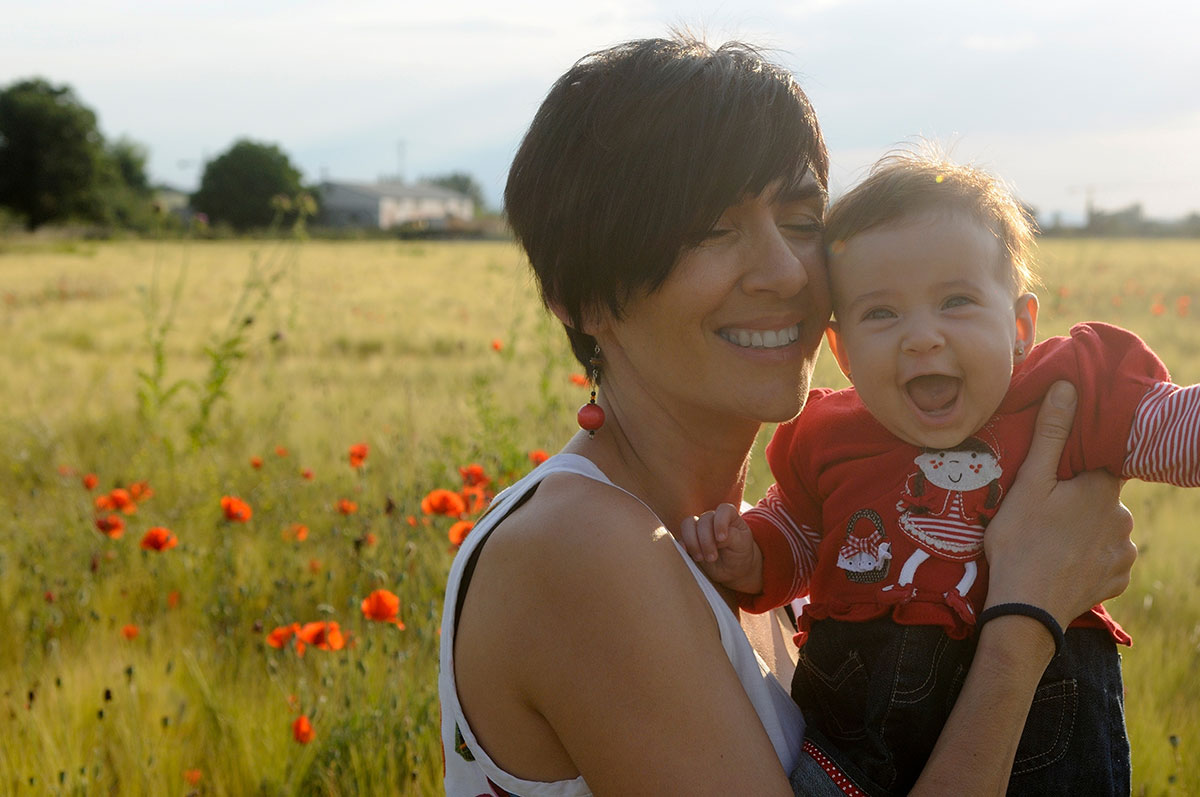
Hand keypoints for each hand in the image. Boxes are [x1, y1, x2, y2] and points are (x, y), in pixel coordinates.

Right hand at [676, 503, 763, 593]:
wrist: (733, 568)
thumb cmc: (740, 552)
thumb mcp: (742, 544)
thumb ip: (732, 536)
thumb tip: (717, 537)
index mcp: (729, 516)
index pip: (723, 510)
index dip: (720, 522)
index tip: (722, 539)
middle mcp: (713, 519)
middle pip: (704, 520)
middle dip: (706, 540)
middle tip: (712, 558)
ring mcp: (699, 528)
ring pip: (688, 524)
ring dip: (692, 541)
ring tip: (700, 557)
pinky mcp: (689, 539)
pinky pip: (681, 537)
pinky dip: (683, 544)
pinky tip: (687, 553)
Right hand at [984, 381, 1135, 627]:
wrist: (1026, 609)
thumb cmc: (1021, 540)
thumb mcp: (1028, 483)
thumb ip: (1051, 434)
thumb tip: (1068, 385)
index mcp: (1103, 489)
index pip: (1103, 463)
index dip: (1081, 466)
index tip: (1060, 474)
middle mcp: (1123, 518)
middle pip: (1102, 498)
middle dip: (1080, 501)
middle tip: (1043, 511)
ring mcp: (1123, 553)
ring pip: (1105, 530)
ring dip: (1085, 532)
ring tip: (1049, 541)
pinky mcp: (1118, 581)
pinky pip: (1106, 560)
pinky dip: (1088, 559)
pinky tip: (1062, 563)